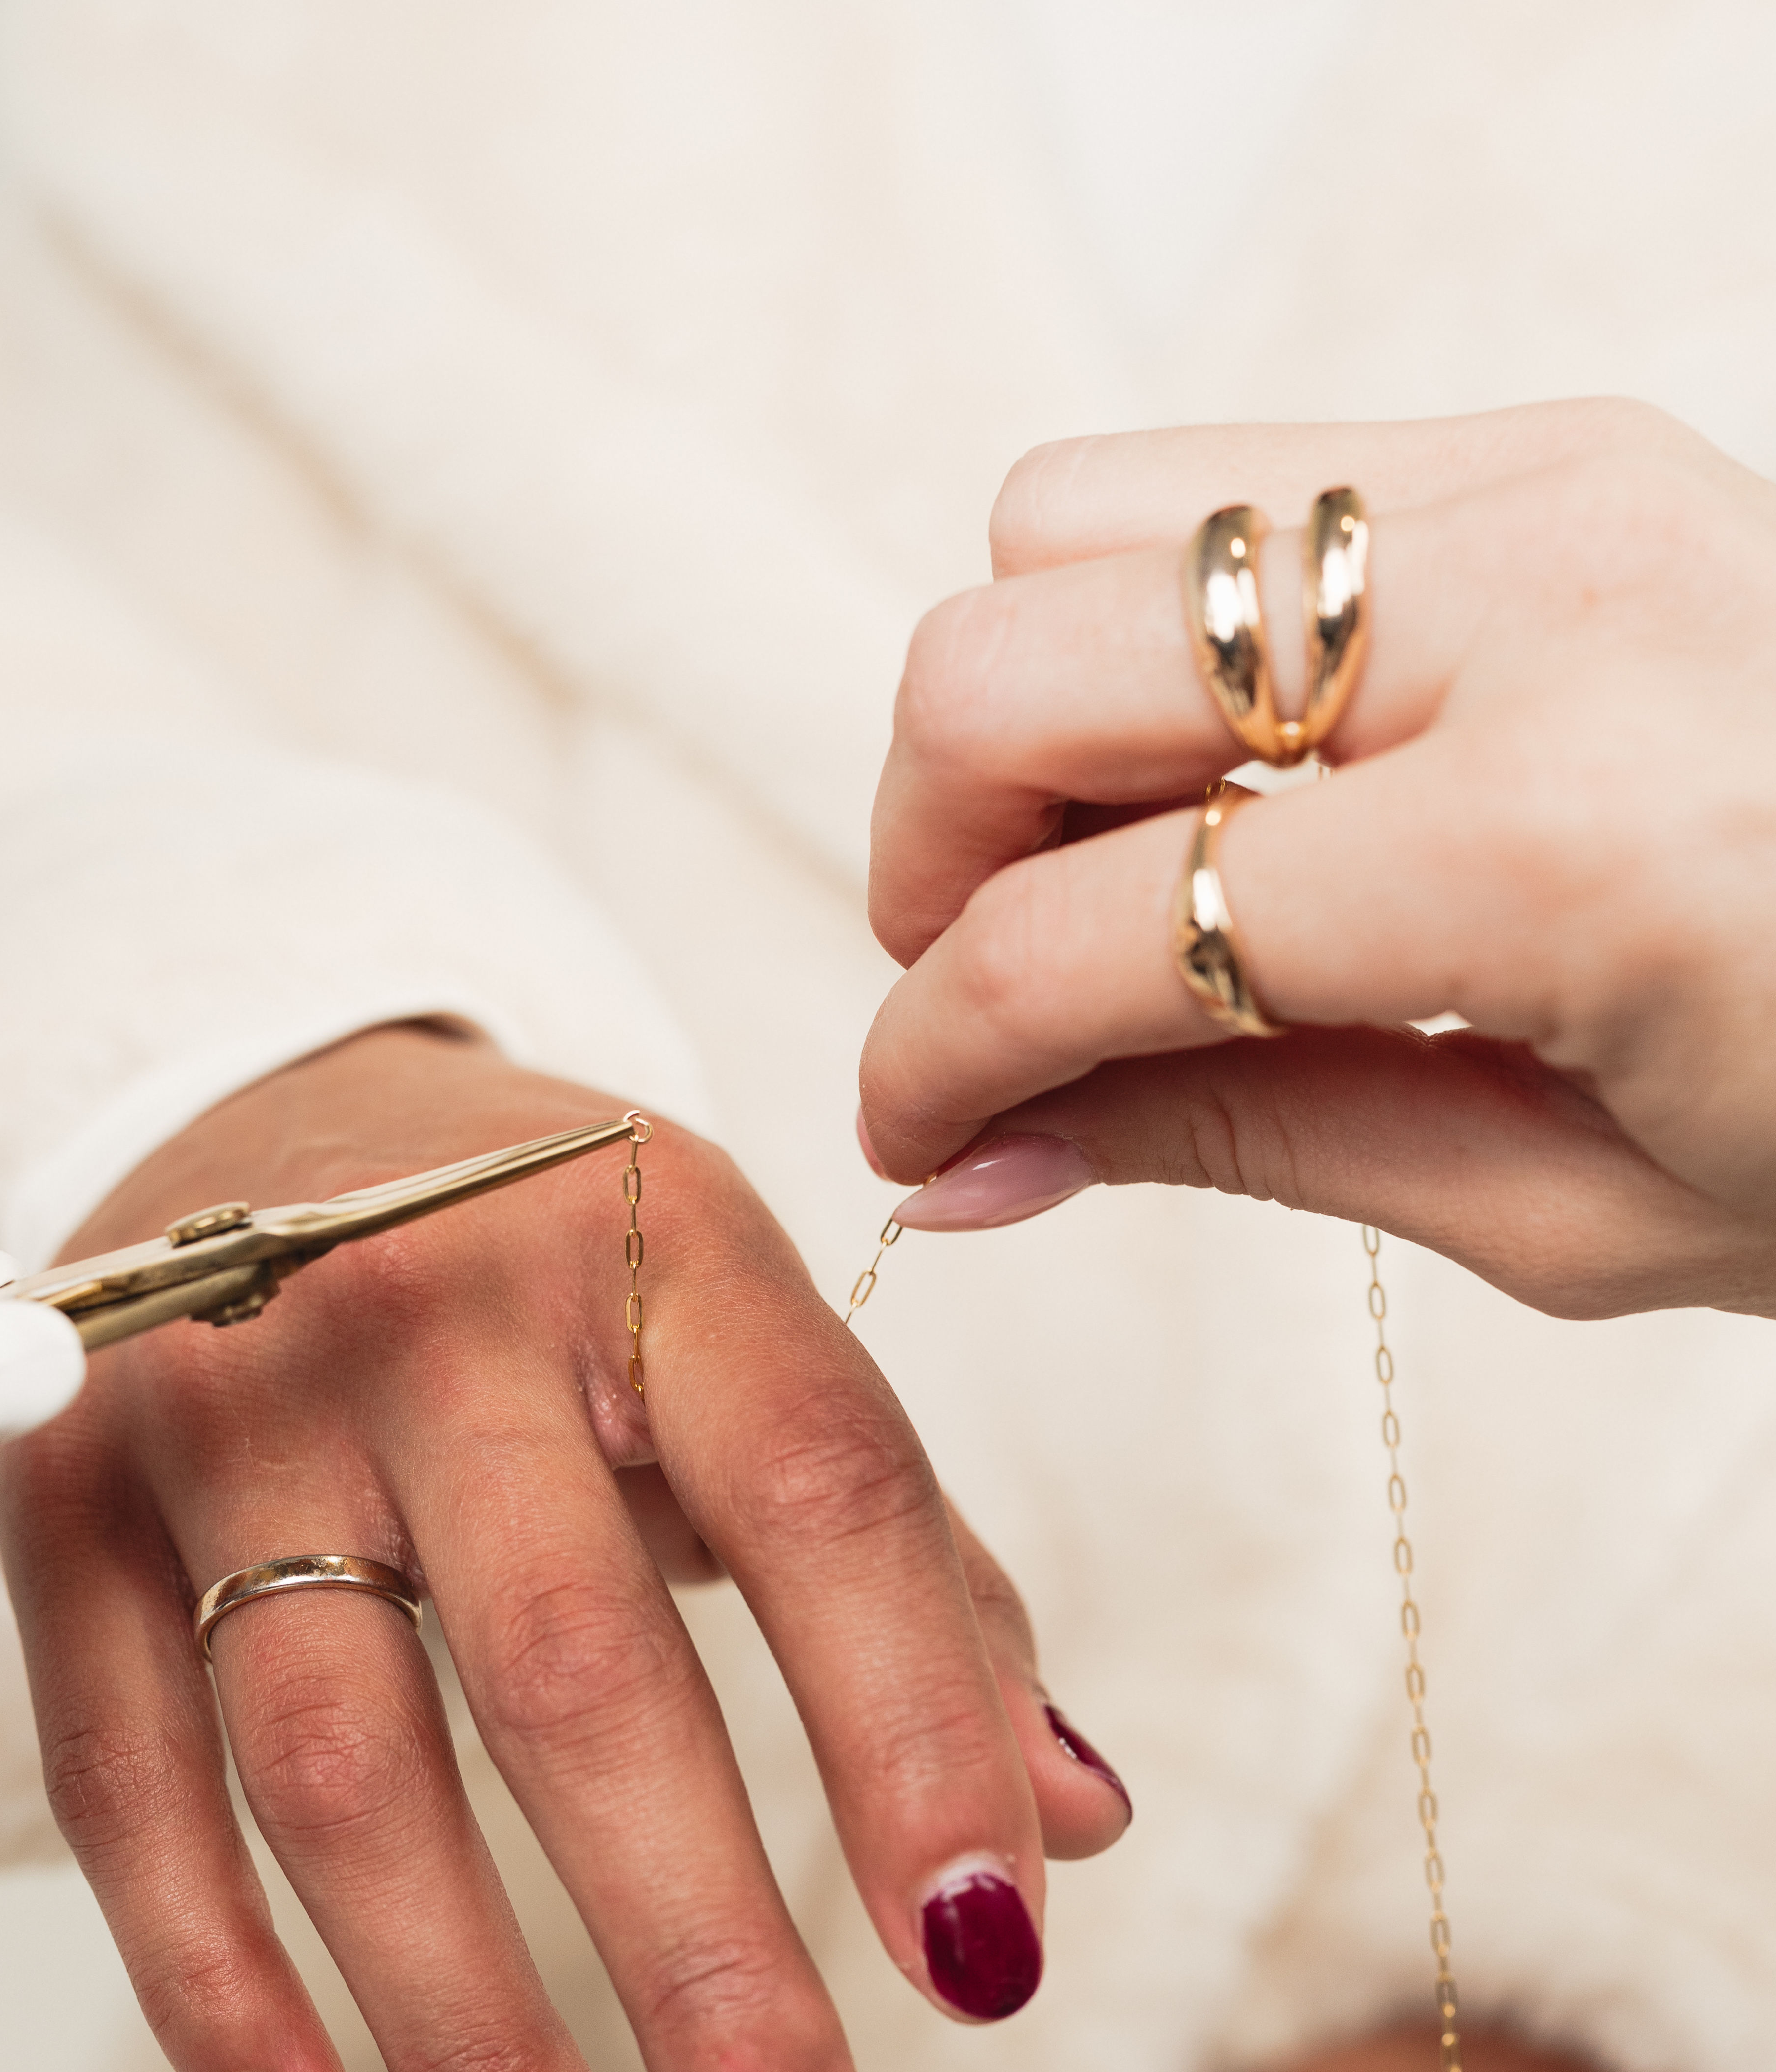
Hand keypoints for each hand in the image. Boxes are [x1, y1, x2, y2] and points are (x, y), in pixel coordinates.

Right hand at [0, 1025, 1130, 2071]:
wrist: (270, 1115)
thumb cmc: (565, 1281)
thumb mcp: (752, 1358)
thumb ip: (916, 1580)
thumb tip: (1078, 1831)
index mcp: (658, 1243)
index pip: (823, 1497)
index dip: (914, 1736)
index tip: (990, 1973)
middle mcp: (428, 1303)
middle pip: (569, 1663)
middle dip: (694, 1949)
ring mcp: (218, 1396)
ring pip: (337, 1760)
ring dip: (463, 2028)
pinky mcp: (61, 1500)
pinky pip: (118, 1780)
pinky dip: (209, 1985)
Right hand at [859, 401, 1775, 1318]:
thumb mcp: (1573, 1212)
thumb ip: (1241, 1145)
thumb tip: (981, 1159)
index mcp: (1559, 843)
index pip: (1085, 925)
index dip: (936, 1051)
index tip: (913, 1131)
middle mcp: (1531, 600)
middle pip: (1004, 654)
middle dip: (929, 853)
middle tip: (988, 997)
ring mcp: (1540, 481)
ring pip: (1069, 520)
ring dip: (1021, 718)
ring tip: (1101, 875)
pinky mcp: (1550, 444)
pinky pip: (1213, 485)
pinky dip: (1145, 636)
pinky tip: (1224, 779)